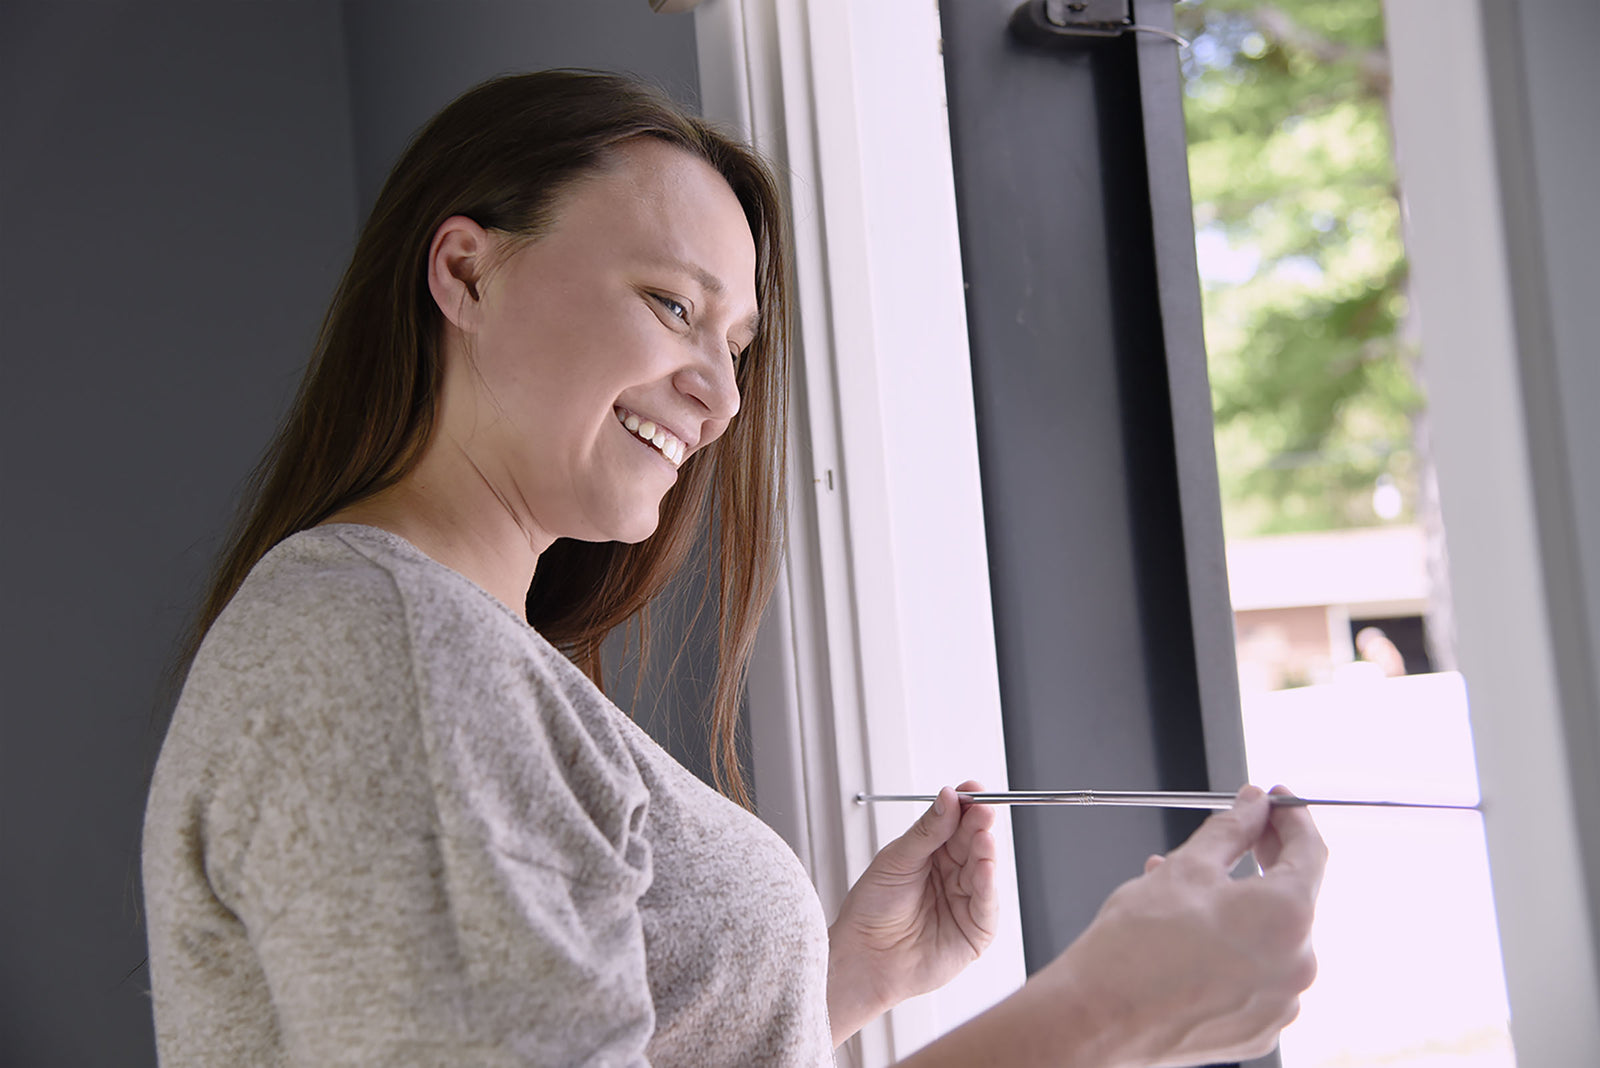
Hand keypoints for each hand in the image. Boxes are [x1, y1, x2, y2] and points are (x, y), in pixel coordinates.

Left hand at [827, 781, 999, 1044]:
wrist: (863, 958)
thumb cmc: (871, 910)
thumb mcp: (896, 860)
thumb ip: (927, 831)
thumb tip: (948, 797)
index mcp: (932, 852)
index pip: (957, 823)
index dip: (968, 806)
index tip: (974, 789)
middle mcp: (952, 874)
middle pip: (974, 843)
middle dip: (980, 825)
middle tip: (983, 810)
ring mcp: (965, 901)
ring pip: (984, 870)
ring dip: (987, 852)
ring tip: (983, 836)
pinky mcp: (975, 930)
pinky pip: (987, 905)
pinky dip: (988, 886)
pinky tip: (985, 869)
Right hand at [1039, 784, 1326, 1067]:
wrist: (1099, 1016)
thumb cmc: (1136, 947)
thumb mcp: (1184, 867)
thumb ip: (1231, 829)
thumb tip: (1252, 806)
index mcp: (1287, 917)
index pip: (1310, 852)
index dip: (1293, 818)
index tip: (1277, 803)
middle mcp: (1297, 965)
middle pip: (1294, 897)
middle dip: (1267, 859)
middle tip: (1245, 833)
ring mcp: (1280, 1004)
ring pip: (1271, 938)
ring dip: (1243, 907)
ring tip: (1194, 888)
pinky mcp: (1258, 1029)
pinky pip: (1258, 976)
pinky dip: (1235, 951)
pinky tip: (1195, 935)